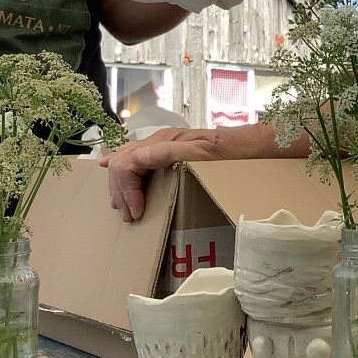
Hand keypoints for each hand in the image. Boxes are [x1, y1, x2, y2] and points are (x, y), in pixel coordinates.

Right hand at [97, 127, 223, 221]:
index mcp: (162, 141)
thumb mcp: (202, 153)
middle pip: (121, 163)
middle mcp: (158, 140)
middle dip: (120, 191)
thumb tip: (138, 159)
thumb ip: (169, 152)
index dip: (126, 191)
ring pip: (125, 161)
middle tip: (129, 216)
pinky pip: (136, 159)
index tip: (137, 212)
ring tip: (124, 206)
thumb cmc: (228, 152)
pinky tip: (112, 169)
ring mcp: (161, 145)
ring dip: (120, 185)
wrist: (246, 147)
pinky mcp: (167, 150)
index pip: (126, 164)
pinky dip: (124, 170)